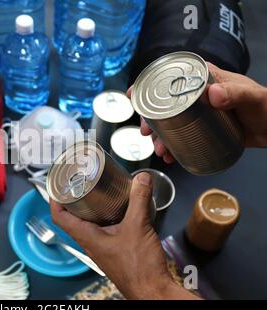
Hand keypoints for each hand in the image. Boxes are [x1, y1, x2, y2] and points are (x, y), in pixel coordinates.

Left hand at [50, 172, 197, 299]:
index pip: (59, 217)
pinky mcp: (113, 252)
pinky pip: (102, 231)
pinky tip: (118, 210)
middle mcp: (90, 244)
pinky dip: (105, 218)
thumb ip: (139, 200)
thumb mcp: (138, 226)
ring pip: (88, 225)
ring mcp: (100, 249)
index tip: (57, 186)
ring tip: (96, 192)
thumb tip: (141, 178)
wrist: (152, 291)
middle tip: (78, 183)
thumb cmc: (139, 266)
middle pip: (72, 219)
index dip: (54, 200)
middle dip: (73, 200)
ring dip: (89, 209)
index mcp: (87, 237)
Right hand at [127, 63, 266, 162]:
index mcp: (204, 79)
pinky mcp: (202, 130)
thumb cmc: (266, 106)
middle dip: (151, 118)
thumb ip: (235, 93)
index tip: (133, 94)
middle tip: (146, 132)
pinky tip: (170, 157)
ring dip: (160, 136)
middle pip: (164, 104)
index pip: (171, 76)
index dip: (149, 85)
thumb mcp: (252, 98)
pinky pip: (182, 136)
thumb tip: (213, 94)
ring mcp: (198, 114)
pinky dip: (173, 146)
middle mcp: (197, 95)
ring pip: (170, 122)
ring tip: (161, 151)